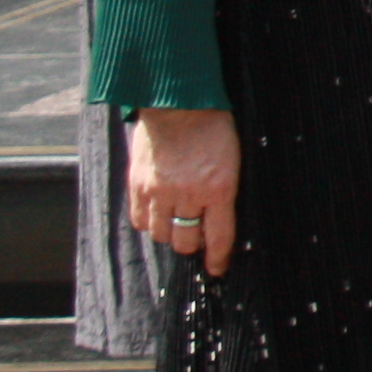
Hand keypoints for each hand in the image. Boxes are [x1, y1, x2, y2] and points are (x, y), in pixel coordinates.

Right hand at [127, 107, 239, 277]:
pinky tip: (157, 214)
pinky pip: (140, 220)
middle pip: (186, 240)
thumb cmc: (213, 126)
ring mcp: (160, 192)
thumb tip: (220, 217)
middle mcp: (188, 195)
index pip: (219, 236)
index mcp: (219, 188)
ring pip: (162, 234)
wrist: (178, 103)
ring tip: (176, 223)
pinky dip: (149, 223)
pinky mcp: (139, 185)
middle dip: (193, 244)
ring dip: (171, 234)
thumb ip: (225, 190)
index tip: (217, 268)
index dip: (218, 257)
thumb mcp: (232, 159)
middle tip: (195, 238)